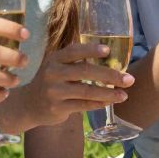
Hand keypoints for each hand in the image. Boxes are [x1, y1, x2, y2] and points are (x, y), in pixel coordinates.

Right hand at [5, 41, 134, 130]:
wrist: (29, 104)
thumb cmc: (52, 82)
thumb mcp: (58, 66)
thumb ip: (77, 61)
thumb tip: (112, 58)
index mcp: (55, 58)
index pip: (74, 51)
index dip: (91, 50)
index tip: (108, 51)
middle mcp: (53, 72)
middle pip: (85, 71)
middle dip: (110, 75)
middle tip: (129, 79)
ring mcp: (54, 91)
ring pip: (86, 91)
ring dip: (108, 93)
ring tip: (124, 95)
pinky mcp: (57, 107)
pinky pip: (83, 105)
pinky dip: (98, 103)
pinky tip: (110, 102)